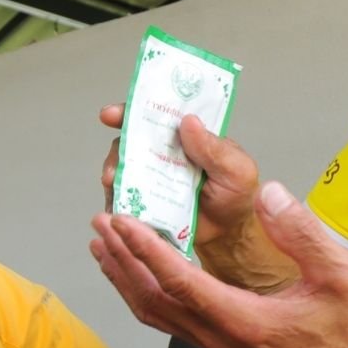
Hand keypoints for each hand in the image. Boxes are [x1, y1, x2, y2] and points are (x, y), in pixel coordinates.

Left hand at [90, 179, 347, 347]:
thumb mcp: (343, 274)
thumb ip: (304, 233)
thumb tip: (271, 195)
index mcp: (245, 321)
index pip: (180, 282)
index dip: (146, 251)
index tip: (122, 222)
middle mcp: (221, 338)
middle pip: (153, 299)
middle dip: (123, 260)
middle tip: (101, 224)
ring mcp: (216, 346)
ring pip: (154, 313)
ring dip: (125, 277)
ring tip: (103, 244)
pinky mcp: (218, 345)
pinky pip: (167, 319)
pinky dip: (142, 291)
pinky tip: (133, 272)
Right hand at [96, 109, 295, 293]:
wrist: (229, 236)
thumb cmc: (237, 197)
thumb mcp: (236, 169)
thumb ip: (214, 148)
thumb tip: (189, 122)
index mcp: (186, 138)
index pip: (157, 116)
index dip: (132, 111)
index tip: (110, 115)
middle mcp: (164, 154)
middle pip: (131, 142)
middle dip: (117, 151)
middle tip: (113, 167)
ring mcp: (151, 178)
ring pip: (124, 169)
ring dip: (114, 175)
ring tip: (114, 185)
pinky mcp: (145, 202)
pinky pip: (124, 197)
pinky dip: (116, 200)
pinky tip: (116, 206)